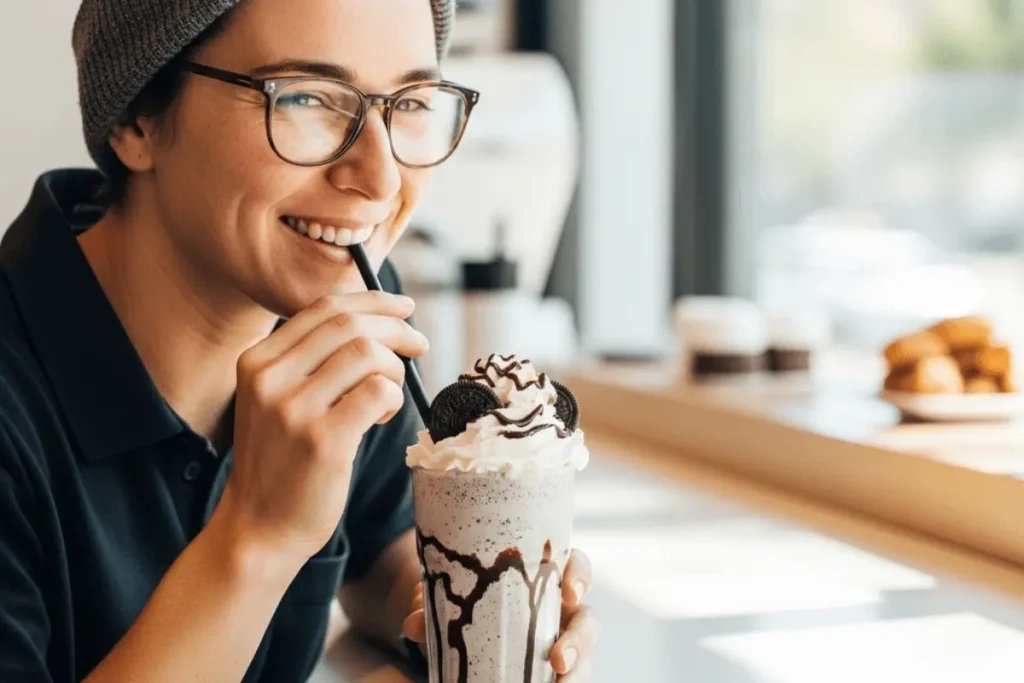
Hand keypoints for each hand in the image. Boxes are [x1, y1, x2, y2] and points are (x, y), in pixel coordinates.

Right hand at [217, 293, 428, 565]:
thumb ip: (312, 362)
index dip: (373, 301)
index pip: (324, 307)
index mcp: (257, 360)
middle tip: (419, 345)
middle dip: (396, 328)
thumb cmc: (283, 462)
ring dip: (394, 370)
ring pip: (367, 353)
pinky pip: (378, 392)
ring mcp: (293, 409)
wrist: (259, 529)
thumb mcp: (278, 400)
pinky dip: (393, 398)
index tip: (404, 308)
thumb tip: (378, 323)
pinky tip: (383, 418)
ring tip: (389, 397)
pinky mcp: (322, 440)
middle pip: (350, 323)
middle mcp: (269, 378)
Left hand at [402, 549, 600, 680]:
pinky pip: (567, 678)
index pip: (576, 567)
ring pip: (584, 656)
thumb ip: (433, 610)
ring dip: (577, 673)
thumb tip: (413, 624)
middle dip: (580, 639)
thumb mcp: (453, 601)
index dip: (580, 577)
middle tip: (558, 660)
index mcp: (545, 579)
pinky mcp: (555, 670)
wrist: (461, 631)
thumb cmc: (468, 603)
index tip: (570, 593)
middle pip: (589, 618)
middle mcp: (561, 610)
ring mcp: (561, 641)